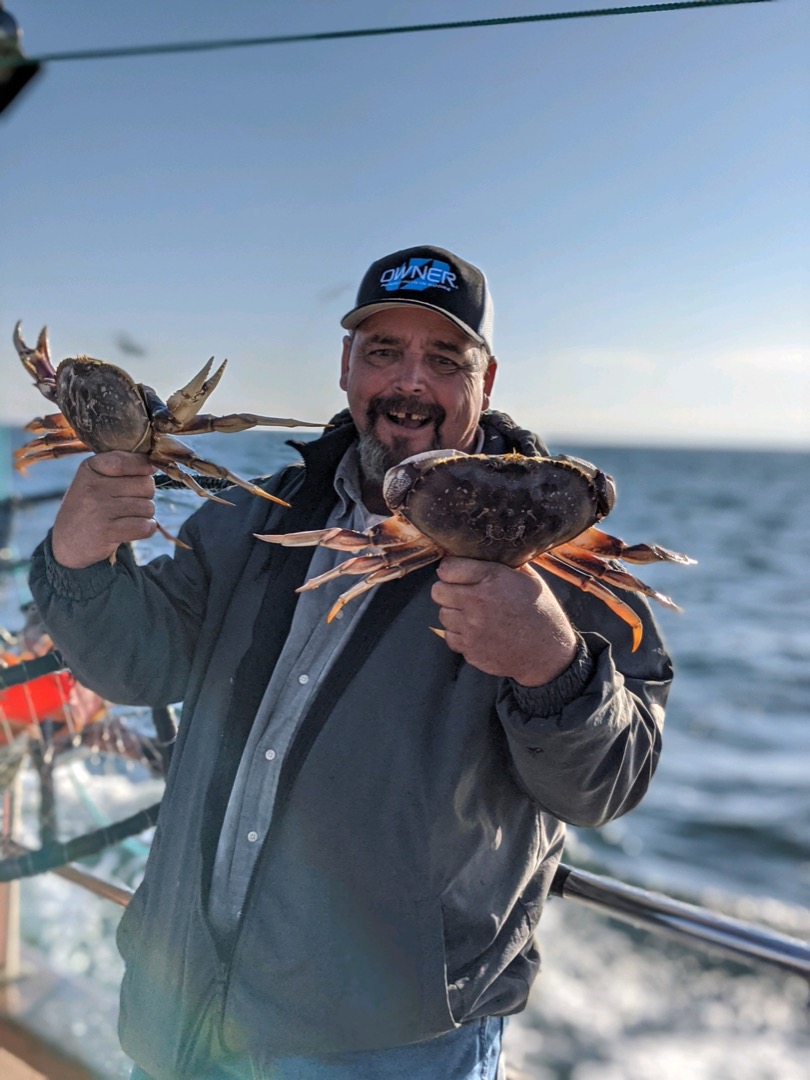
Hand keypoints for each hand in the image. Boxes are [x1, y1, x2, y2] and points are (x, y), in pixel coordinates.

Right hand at [51, 452, 157, 567]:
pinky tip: (131, 529)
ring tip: (125, 517)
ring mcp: (100, 510)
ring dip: (144, 515)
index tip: (148, 471)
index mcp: (89, 468)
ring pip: (148, 507)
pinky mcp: (107, 531)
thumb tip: (155, 464)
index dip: (143, 466)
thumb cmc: (89, 507)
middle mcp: (93, 487)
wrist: (67, 542)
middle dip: (145, 495)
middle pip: (146, 484)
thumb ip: (121, 466)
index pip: (125, 461)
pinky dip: (146, 528)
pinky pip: (145, 526)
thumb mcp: (95, 479)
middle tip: (128, 503)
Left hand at [431, 557, 577, 686]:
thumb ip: (506, 564)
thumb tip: (490, 550)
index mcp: (491, 580)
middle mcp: (476, 603)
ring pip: (442, 614)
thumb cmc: (542, 614)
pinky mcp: (469, 650)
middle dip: (447, 589)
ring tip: (473, 613)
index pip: (447, 568)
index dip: (451, 569)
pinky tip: (477, 631)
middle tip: (461, 592)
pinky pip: (450, 637)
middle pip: (437, 591)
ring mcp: (471, 629)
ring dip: (454, 612)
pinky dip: (459, 634)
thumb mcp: (530, 580)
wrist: (548, 654)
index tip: (458, 572)